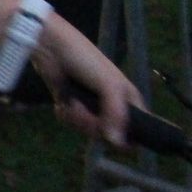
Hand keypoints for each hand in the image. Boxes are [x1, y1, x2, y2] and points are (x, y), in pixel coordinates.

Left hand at [34, 15, 135, 146]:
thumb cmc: (86, 60)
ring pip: (88, 130)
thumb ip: (116, 113)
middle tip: (85, 112)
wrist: (51, 48)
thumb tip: (117, 143)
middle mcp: (112, 106)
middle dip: (94, 126)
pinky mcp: (72, 106)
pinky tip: (62, 101)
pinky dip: (66, 114)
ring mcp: (92, 107)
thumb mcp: (108, 84)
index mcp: (130, 100)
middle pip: (110, 134)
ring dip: (77, 119)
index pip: (141, 127)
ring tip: (72, 102)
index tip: (119, 141)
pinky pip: (72, 122)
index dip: (133, 138)